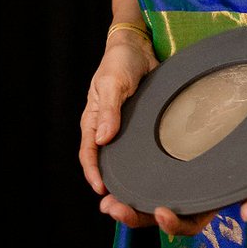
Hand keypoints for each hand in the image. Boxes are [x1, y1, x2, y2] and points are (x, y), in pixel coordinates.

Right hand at [79, 31, 159, 227]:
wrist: (137, 45)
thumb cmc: (119, 61)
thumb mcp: (113, 83)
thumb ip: (109, 109)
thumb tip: (103, 139)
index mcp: (93, 119)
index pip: (88, 153)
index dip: (93, 173)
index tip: (102, 191)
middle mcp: (106, 127)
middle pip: (105, 160)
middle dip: (111, 182)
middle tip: (123, 202)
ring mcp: (123, 126)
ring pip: (123, 156)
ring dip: (129, 174)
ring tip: (141, 193)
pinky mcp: (140, 122)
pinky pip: (140, 145)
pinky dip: (144, 159)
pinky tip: (158, 169)